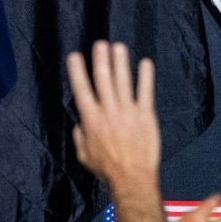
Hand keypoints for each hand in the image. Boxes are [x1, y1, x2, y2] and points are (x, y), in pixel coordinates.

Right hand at [66, 41, 160, 200]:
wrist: (132, 178)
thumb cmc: (107, 169)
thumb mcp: (83, 156)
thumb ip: (79, 136)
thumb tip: (79, 123)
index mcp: (91, 120)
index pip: (82, 90)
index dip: (77, 71)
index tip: (74, 55)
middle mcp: (108, 111)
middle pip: (103, 80)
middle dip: (101, 59)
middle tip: (100, 43)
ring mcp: (128, 111)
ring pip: (123, 82)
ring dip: (120, 63)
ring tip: (119, 46)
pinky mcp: (145, 115)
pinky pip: (145, 92)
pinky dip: (145, 77)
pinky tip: (145, 64)